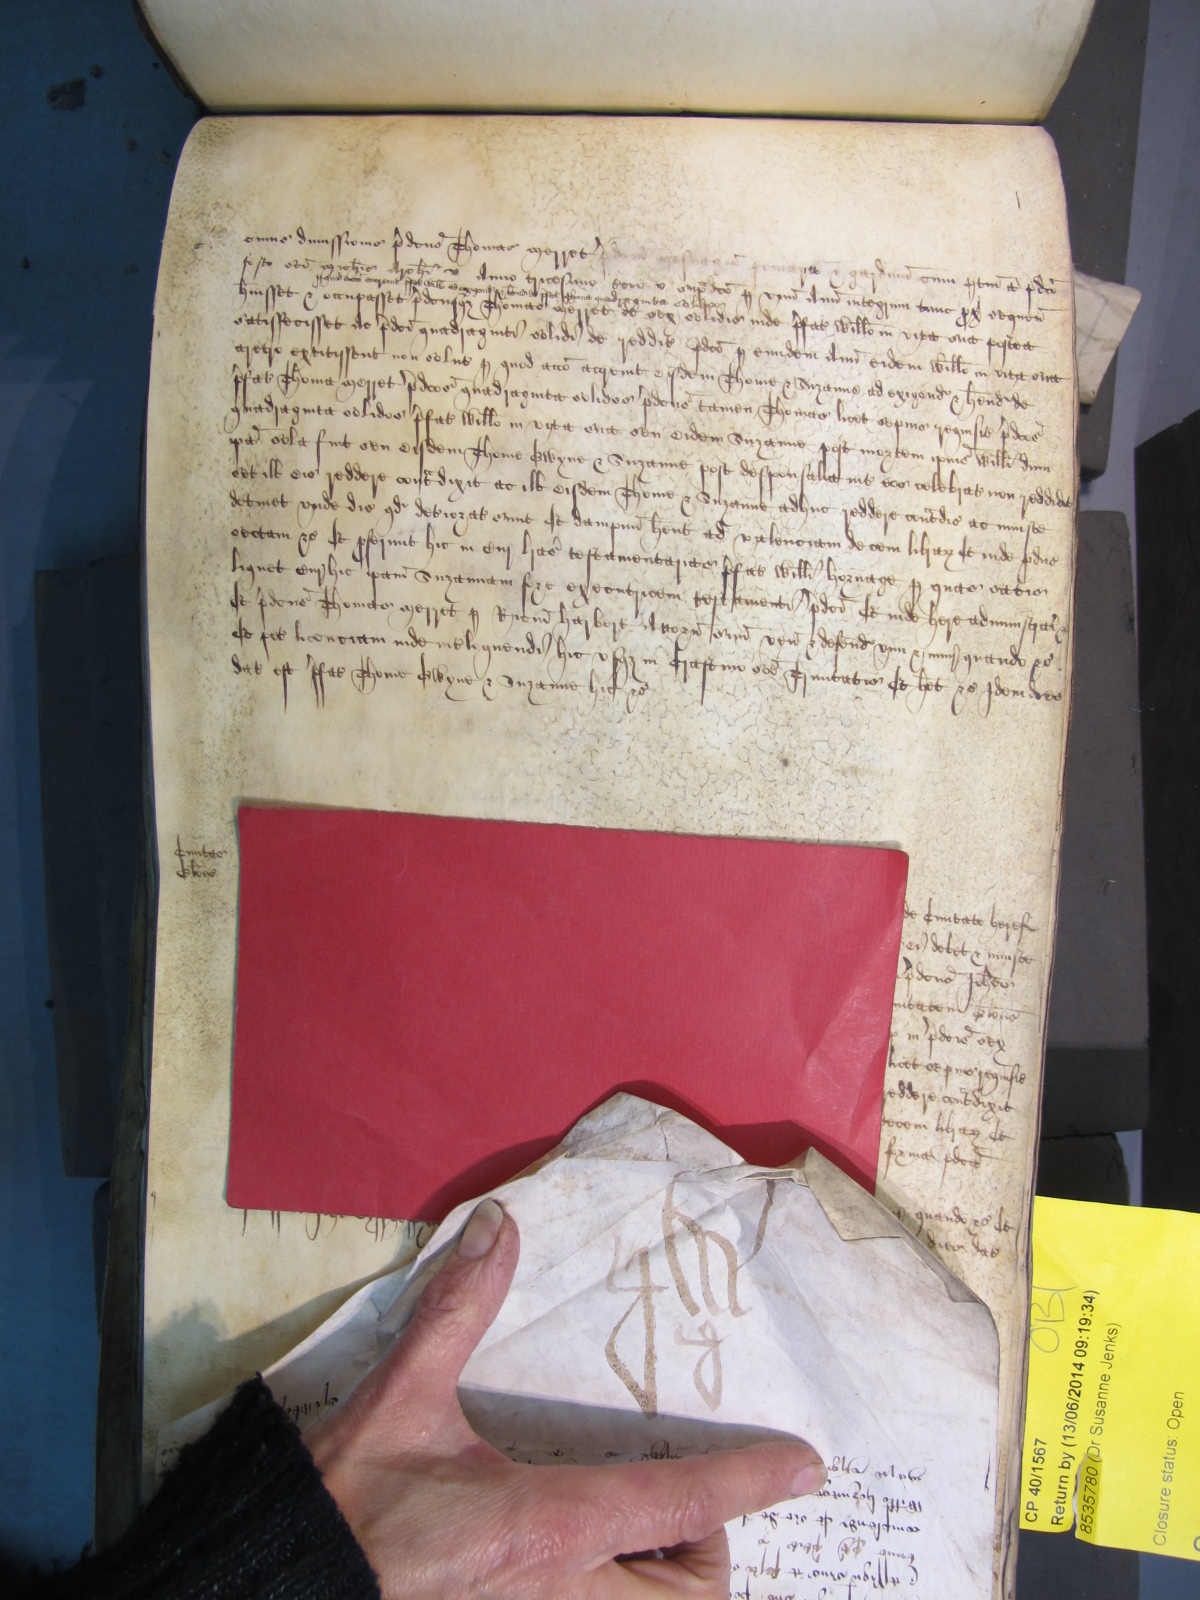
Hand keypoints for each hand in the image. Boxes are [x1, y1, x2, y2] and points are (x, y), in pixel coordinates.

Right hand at [304, 1199, 824, 1597]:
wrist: (280, 1581)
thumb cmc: (344, 1500)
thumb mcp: (402, 1396)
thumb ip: (458, 1310)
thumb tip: (499, 1229)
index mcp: (547, 1527)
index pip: (678, 1503)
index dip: (749, 1481)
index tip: (805, 1466)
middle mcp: (561, 1596)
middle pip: (692, 1599)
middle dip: (706, 1555)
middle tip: (675, 1510)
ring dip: (662, 1586)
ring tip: (632, 1540)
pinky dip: (620, 1598)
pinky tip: (579, 1565)